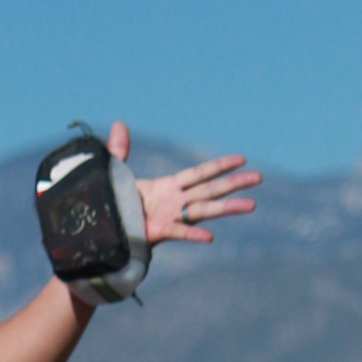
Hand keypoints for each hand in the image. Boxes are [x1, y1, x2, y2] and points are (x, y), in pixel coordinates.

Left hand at [110, 122, 262, 244]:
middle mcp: (174, 202)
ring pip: (203, 210)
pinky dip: (193, 234)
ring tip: (251, 205)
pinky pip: (179, 233)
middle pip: (209, 190)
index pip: (198, 174)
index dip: (219, 166)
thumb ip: (119, 150)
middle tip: (258, 178)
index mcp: (167, 187)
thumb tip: (119, 124)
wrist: (104, 231)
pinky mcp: (158, 232)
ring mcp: (170, 217)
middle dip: (234, 183)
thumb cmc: (111, 203)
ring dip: (227, 207)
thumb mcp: (114, 172)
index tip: (242, 159)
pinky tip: (210, 237)